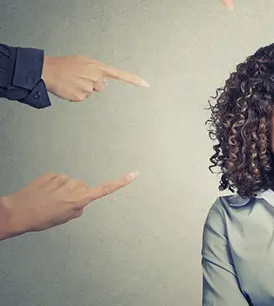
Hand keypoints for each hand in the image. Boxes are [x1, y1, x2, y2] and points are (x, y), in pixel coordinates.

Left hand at [0, 171, 137, 239]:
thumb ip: (78, 209)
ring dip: (63, 191)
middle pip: (83, 188)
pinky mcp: (52, 175)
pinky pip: (58, 180)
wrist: (19, 211)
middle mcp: (74, 187)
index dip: (120, 182)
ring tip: (49, 200)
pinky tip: (44, 194)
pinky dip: (53, 186)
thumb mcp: (64, 219)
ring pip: (70, 184)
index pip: (105, 189)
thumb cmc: (41, 219)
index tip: (133, 174)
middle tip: (61, 205)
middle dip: (76, 195)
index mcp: (79, 200)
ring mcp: (62, 179)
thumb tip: (81, 201)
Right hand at [42, 55, 148, 101]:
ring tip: (72, 81)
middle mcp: (96, 78)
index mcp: (98, 67)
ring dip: (83, 88)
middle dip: (93, 83)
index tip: (146, 84)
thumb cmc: (65, 64)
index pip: (120, 74)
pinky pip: (82, 98)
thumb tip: (106, 81)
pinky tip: (69, 87)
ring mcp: (89, 88)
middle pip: (101, 86)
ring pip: (91, 92)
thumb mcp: (84, 61)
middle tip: (80, 77)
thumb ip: (98, 70)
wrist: (49, 70)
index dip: (134, 80)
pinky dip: (76, 94)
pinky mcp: (80, 97)